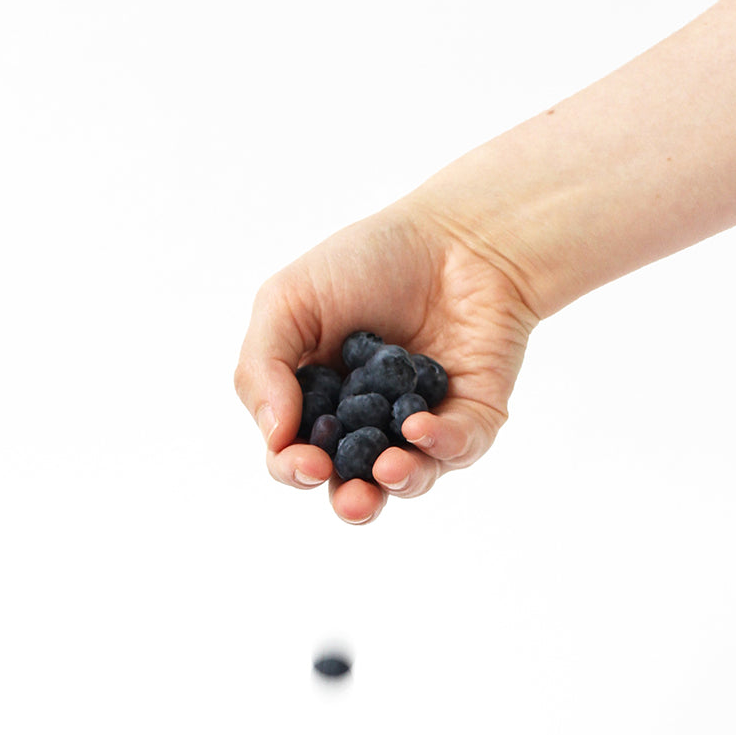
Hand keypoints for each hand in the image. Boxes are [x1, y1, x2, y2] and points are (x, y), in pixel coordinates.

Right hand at [234, 197, 539, 523]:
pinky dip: (440, 445)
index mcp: (319, 405)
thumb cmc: (367, 262)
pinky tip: (420, 429)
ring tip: (390, 467)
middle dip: (352, 502)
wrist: (454, 232)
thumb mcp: (287, 302)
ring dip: (399, 481)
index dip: (295, 468)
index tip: (305, 461)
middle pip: (355, 486)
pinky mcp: (472, 418)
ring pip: (409, 479)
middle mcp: (369, 427)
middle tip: (353, 499)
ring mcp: (422, 427)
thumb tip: (274, 436)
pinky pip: (459, 448)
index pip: (297, 456)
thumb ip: (263, 367)